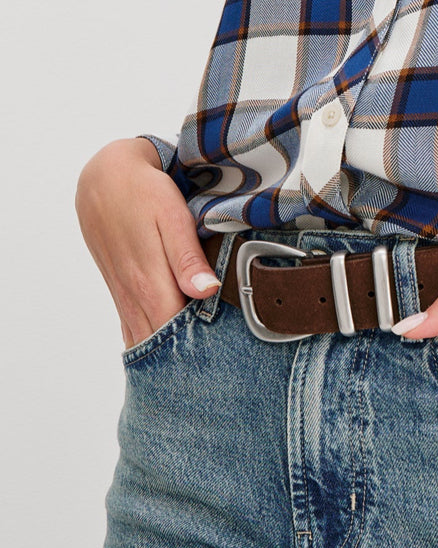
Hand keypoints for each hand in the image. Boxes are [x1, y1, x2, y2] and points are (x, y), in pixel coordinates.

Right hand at [75, 138, 219, 349]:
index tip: (222, 361)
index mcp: (149, 280)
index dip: (198, 350)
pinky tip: (162, 355)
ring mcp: (123, 293)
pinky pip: (131, 326)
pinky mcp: (119, 288)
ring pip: (142, 338)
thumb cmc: (144, 192)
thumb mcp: (171, 216)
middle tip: (213, 370)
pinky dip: (146, 342)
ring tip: (193, 368)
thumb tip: (206, 291)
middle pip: (158, 343)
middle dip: (183, 360)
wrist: (105, 177)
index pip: (174, 332)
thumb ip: (187, 257)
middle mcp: (132, 294)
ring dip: (164, 355)